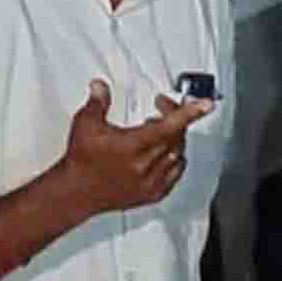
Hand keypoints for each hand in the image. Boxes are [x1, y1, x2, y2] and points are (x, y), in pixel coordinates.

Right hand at [55, 79, 212, 217]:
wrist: (74, 193)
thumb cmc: (80, 161)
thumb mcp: (85, 125)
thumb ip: (98, 103)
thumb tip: (101, 86)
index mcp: (132, 146)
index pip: (169, 125)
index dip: (189, 113)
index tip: (207, 104)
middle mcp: (144, 165)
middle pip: (176, 136)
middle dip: (175, 117)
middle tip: (164, 106)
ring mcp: (150, 182)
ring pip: (177, 154)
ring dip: (175, 137)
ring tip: (159, 128)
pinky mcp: (152, 194)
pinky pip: (175, 173)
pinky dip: (175, 158)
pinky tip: (166, 151)